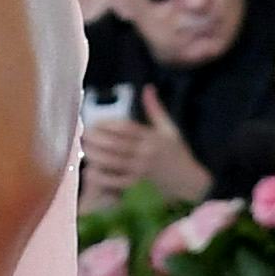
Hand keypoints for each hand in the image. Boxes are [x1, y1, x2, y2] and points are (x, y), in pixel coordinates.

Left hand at [81, 91, 208, 202]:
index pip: (125, 128)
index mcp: (152, 137)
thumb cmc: (178, 154)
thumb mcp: (169, 129)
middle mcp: (146, 154)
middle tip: (84, 135)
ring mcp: (142, 172)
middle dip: (97, 139)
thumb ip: (155, 109)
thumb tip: (148, 88)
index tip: (95, 123)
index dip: (107, 124)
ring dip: (96, 155)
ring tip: (84, 149)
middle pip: (116, 144)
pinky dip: (102, 177)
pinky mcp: (138, 187)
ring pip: (113, 162)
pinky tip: (90, 171)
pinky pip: (116, 182)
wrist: (190, 182)